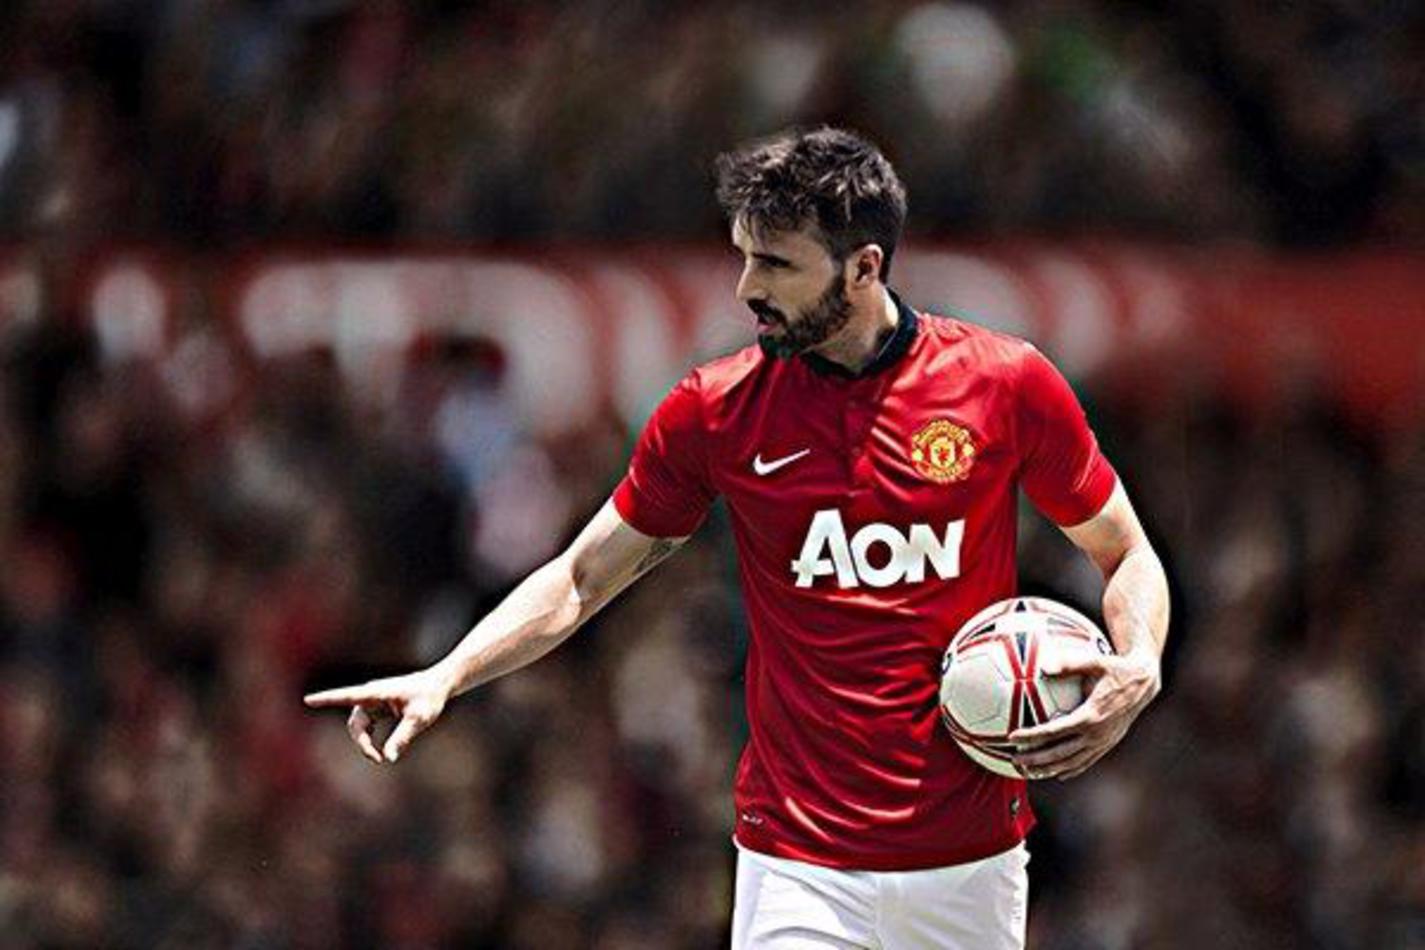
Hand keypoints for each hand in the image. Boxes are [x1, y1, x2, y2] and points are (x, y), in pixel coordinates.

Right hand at [304, 669, 451, 763]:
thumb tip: (389, 758)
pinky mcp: (378, 708)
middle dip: (361, 742)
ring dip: (364, 742)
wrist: (439, 685)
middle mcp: (371, 695)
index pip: (347, 696)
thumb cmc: (429, 698)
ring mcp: (373, 702)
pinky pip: (365, 725)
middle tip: (377, 759)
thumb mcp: (419, 719)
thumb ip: (403, 737)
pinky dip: (368, 739)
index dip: (327, 699)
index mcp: (377, 692)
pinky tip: (377, 751)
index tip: (308, 700)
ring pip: (358, 726)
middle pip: (355, 722)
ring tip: (378, 757)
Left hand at [1009, 651, 1160, 780]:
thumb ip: (1069, 663)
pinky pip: (1086, 762)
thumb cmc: (1116, 669)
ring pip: (1072, 763)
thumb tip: (1043, 665)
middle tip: (1014, 759)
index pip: (1054, 731)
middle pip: (1060, 753)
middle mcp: (1097, 734)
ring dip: (1048, 769)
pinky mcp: (1108, 745)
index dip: (1031, 736)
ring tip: (1028, 772)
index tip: (1012, 737)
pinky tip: (1057, 773)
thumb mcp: (1095, 661)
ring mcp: (1103, 743)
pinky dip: (1070, 769)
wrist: (1144, 684)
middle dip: (1035, 759)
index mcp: (1090, 716)